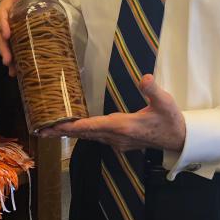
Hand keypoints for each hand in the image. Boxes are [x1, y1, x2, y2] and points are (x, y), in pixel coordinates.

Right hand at [0, 0, 58, 77]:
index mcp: (11, 0)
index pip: (2, 10)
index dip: (2, 22)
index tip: (7, 34)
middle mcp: (8, 14)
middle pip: (0, 30)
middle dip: (2, 45)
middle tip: (8, 59)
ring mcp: (11, 25)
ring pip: (5, 41)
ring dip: (7, 55)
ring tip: (12, 69)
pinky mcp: (17, 35)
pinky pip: (12, 47)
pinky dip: (14, 59)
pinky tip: (16, 71)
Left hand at [41, 74, 185, 152]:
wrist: (179, 139)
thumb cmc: (171, 119)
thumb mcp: (165, 102)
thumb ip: (153, 90)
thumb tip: (145, 78)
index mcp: (123, 126)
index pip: (92, 126)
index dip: (72, 127)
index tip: (54, 127)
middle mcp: (116, 136)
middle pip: (84, 134)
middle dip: (62, 132)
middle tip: (40, 130)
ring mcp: (117, 141)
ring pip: (88, 136)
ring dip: (69, 133)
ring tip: (50, 130)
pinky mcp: (119, 141)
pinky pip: (96, 137)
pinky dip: (82, 133)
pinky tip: (73, 129)